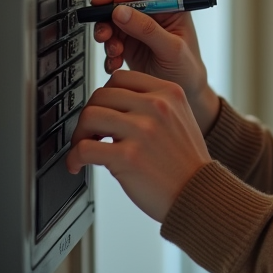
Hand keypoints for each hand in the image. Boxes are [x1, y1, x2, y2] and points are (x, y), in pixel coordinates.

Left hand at [66, 69, 210, 221]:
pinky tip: (77, 165)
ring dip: (79, 134)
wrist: (199, 194)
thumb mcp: (179, 117)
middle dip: (90, 115)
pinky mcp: (128, 157)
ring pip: (89, 116)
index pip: (120, 78)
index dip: (105, 95)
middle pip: (100, 95)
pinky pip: (85, 148)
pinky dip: (74, 157)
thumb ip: (153, 104)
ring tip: (83, 147)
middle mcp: (156, 106)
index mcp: (169, 92)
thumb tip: (112, 103)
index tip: (103, 111)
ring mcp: (142, 130)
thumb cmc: (186, 162)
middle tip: (89, 133)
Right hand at [90, 0, 219, 132]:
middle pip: (122, 0)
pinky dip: (108, 52)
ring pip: (111, 20)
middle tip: (103, 31)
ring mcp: (137, 27)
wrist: (184, 93)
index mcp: (170, 6)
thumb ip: (148, 29)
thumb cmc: (187, 69)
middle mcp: (152, 13)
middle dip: (108, 14)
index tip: (113, 4)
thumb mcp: (172, 49)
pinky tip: (116, 63)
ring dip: (107, 35)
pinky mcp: (127, 43)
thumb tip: (121, 11)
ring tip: (114, 52)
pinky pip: (110, 40)